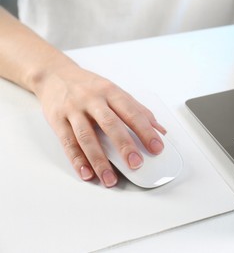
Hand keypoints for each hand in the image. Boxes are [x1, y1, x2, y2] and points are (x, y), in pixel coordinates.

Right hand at [33, 64, 165, 186]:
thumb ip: (138, 110)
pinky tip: (86, 173)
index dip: (146, 131)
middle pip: (110, 124)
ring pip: (87, 137)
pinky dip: (77, 160)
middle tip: (136, 164)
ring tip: (110, 179)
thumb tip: (160, 130)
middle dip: (125, 146)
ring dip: (99, 160)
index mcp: (111, 92)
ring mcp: (74, 110)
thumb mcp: (114, 91)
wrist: (54, 74)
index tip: (156, 148)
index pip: (132, 113)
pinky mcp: (57, 120)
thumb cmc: (89, 86)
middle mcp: (92, 100)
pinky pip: (68, 143)